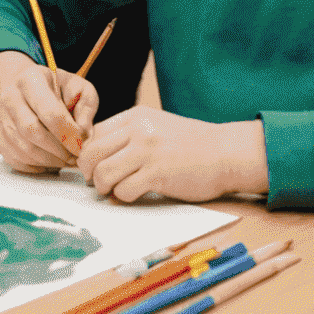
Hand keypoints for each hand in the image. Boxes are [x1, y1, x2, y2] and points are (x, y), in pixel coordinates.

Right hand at [0, 51, 95, 171]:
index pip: (49, 111)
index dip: (69, 133)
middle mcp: (10, 97)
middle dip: (58, 149)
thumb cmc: (59, 90)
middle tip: (75, 156)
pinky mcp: (0, 139)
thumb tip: (82, 132)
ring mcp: (2, 119)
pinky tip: (52, 160)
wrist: (30, 91)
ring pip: (25, 149)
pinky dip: (39, 166)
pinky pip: (18, 160)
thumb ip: (86, 106)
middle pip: (32, 131)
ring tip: (67, 158)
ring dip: (51, 160)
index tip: (81, 144)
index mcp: (30, 79)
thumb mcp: (79, 88)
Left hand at [77, 107, 268, 203]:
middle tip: (95, 182)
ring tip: (111, 191)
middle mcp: (138, 130)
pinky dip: (123, 197)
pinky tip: (133, 195)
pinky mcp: (158, 174)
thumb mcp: (156, 126)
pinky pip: (124, 190)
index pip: (95, 132)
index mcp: (135, 116)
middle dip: (88, 171)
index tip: (92, 165)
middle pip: (92, 152)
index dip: (89, 152)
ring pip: (103, 172)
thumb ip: (130, 134)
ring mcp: (147, 151)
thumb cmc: (191, 144)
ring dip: (103, 187)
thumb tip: (101, 154)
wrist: (225, 153)